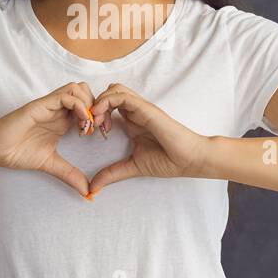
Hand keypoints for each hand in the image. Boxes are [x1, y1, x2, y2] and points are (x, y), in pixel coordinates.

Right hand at [0, 82, 98, 197]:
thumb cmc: (17, 152)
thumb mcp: (50, 165)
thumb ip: (69, 174)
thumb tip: (87, 191)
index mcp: (62, 120)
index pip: (88, 105)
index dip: (99, 116)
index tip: (102, 134)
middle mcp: (58, 110)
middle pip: (86, 91)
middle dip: (98, 106)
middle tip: (99, 128)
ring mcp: (50, 105)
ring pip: (78, 89)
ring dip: (89, 104)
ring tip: (88, 126)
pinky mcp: (41, 105)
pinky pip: (66, 96)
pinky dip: (79, 107)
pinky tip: (80, 125)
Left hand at [86, 83, 214, 196]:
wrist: (189, 160)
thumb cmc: (167, 161)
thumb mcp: (132, 167)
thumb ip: (111, 174)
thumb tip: (92, 188)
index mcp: (132, 122)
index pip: (108, 105)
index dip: (94, 115)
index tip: (89, 133)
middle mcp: (135, 112)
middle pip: (109, 92)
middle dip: (94, 106)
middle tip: (90, 126)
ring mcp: (141, 108)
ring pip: (114, 89)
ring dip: (99, 102)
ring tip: (95, 122)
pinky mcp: (145, 109)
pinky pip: (122, 95)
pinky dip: (107, 102)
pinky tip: (101, 118)